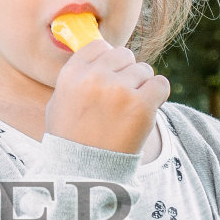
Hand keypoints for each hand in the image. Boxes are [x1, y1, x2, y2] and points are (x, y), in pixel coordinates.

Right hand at [44, 38, 169, 154]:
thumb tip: (99, 51)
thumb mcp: (58, 103)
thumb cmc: (70, 139)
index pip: (99, 46)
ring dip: (141, 87)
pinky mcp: (141, 105)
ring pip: (144, 70)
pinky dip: (158, 96)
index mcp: (71, 74)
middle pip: (124, 55)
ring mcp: (119, 91)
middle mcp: (94, 78)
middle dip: (126, 73)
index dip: (108, 61)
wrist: (84, 174)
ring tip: (129, 111)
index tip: (110, 77)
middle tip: (122, 98)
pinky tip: (146, 110)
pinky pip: (161, 84)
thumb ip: (77, 77)